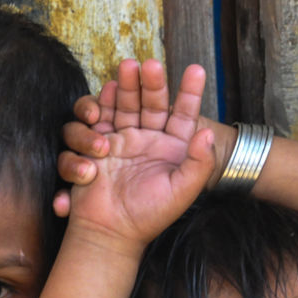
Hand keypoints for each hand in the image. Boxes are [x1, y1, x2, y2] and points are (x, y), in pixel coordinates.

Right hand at [58, 59, 215, 251]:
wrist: (110, 234)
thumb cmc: (150, 216)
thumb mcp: (183, 191)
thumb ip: (199, 163)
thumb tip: (207, 134)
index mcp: (172, 148)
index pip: (183, 114)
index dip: (189, 92)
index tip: (196, 69)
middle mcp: (147, 139)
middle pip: (148, 101)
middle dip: (149, 82)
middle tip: (148, 63)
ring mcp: (120, 140)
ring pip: (119, 105)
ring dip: (121, 89)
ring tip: (122, 75)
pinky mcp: (95, 146)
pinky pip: (91, 124)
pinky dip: (93, 115)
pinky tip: (98, 118)